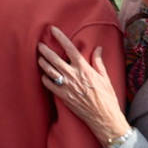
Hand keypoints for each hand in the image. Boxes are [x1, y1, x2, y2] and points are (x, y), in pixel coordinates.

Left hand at [37, 26, 129, 146]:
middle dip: (45, 50)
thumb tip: (98, 48)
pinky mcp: (63, 96)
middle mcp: (74, 76)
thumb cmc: (107, 98)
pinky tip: (45, 75)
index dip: (60, 37)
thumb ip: (98, 62)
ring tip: (40, 58)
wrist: (104, 118)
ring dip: (43, 63)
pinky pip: (50, 85)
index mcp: (84, 69)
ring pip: (49, 70)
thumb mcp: (105, 78)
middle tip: (39, 45)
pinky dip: (45, 79)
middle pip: (54, 59)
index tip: (53, 30)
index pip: (70, 48)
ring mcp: (67, 86)